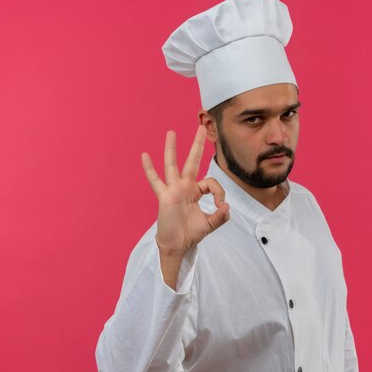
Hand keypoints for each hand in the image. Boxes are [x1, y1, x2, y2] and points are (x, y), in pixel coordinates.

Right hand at [141, 126, 229, 286]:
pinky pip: (156, 181)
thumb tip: (226, 206)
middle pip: (191, 161)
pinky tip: (145, 156)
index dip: (218, 191)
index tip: (220, 204)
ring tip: (171, 132)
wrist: (177, 244)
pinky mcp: (164, 197)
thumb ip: (220, 216)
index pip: (210, 182)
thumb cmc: (191, 233)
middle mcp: (184, 187)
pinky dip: (149, 170)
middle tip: (202, 127)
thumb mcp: (210, 224)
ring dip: (171, 149)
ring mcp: (173, 190)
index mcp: (196, 192)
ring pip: (172, 165)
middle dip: (197, 145)